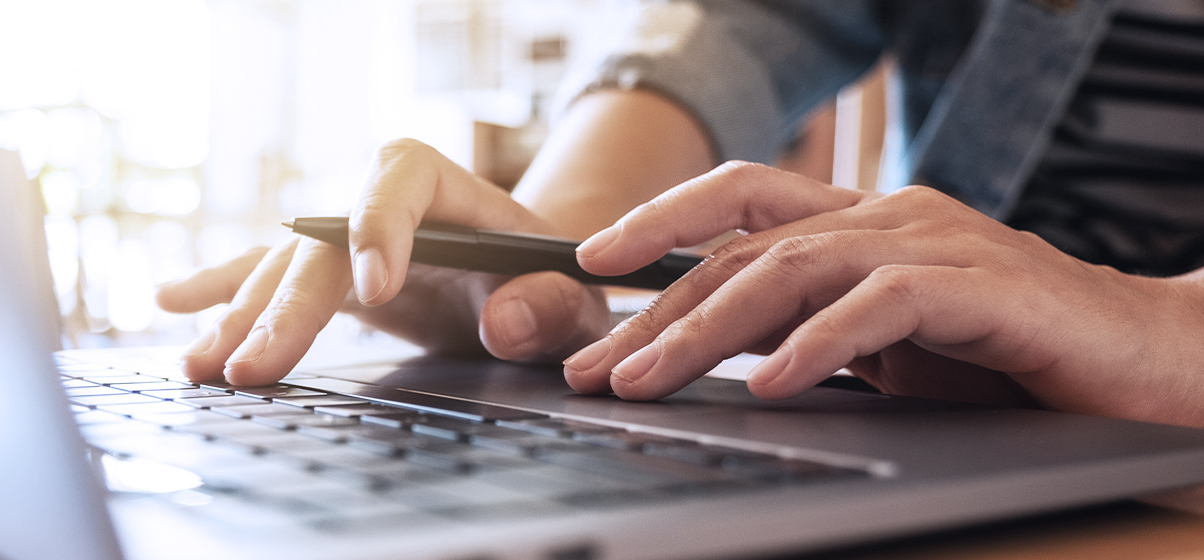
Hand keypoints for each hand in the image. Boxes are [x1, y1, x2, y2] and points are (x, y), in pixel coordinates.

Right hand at [156, 139, 609, 385]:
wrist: (529, 280)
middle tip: (254, 368)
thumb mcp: (571, 297)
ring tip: (200, 366)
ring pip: (281, 268)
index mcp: (445, 186)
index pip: (400, 178)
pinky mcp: (323, 273)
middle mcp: (378, 203)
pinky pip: (264, 275)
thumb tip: (505, 322)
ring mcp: (341, 238)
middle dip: (284, 307)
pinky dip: (220, 292)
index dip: (381, 225)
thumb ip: (550, 306)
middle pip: (320, 239)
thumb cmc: (550, 280)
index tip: (377, 291)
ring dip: (238, 318)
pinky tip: (170, 303)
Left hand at [562, 161, 1203, 427]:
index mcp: (860, 222)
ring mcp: (934, 245)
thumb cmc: (1008, 354)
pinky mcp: (982, 288)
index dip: (661, 224)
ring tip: (651, 378)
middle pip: (746, 249)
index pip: (740, 202)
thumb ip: (812, 330)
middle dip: (659, 310)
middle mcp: (888, 218)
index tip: (590, 264)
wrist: (1146, 360)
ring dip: (710, 331)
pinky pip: (880, 307)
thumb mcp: (886, 342)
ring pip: (794, 270)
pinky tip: (769, 382)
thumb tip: (721, 357)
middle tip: (597, 364)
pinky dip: (817, 344)